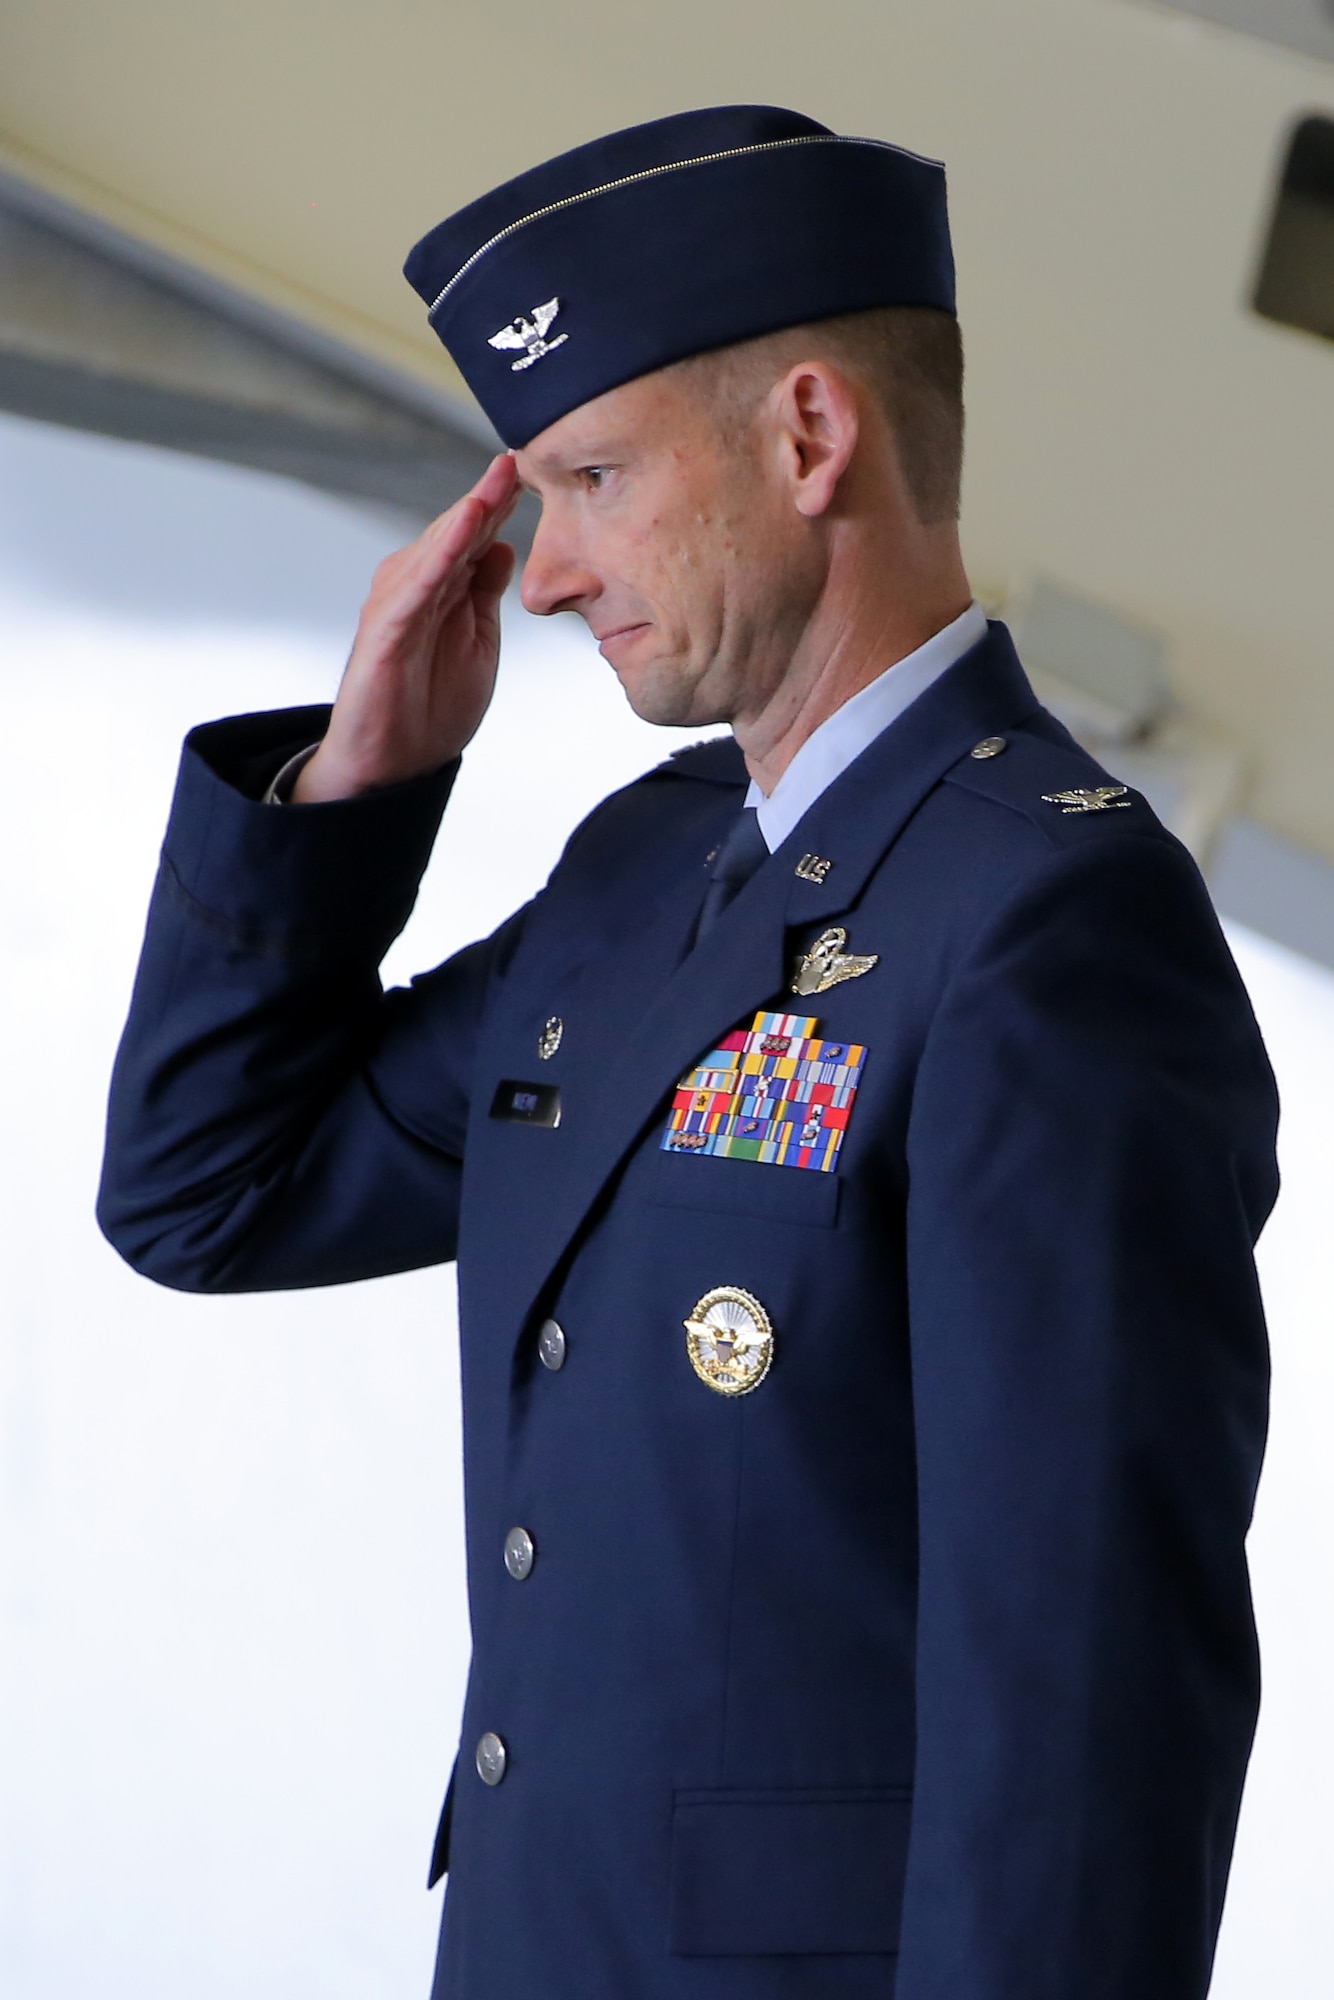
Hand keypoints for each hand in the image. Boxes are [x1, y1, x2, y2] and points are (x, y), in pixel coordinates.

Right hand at [294, 453, 519, 800]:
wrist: (393, 767)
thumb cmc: (430, 707)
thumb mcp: (478, 643)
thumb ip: (485, 595)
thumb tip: (503, 544)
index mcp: (443, 590)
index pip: (476, 536)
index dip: (504, 503)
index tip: (537, 467)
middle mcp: (416, 588)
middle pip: (457, 531)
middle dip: (488, 494)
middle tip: (519, 455)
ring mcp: (397, 607)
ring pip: (436, 550)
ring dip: (466, 514)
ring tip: (498, 479)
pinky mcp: (382, 633)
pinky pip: (415, 589)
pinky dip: (438, 557)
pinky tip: (463, 532)